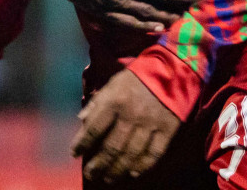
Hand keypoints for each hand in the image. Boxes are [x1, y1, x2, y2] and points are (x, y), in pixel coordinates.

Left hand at [73, 69, 180, 183]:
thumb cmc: (137, 78)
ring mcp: (150, 123)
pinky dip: (143, 165)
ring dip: (118, 169)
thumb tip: (81, 120)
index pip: (94, 127)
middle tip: (91, 174)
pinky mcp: (167, 129)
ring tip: (109, 178)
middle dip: (99, 164)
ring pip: (131, 154)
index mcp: (115, 100)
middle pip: (112, 146)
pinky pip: (154, 153)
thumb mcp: (113, 83)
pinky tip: (133, 173)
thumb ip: (97, 102)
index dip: (82, 143)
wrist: (172, 69)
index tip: (74, 153)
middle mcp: (131, 114)